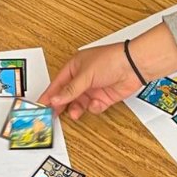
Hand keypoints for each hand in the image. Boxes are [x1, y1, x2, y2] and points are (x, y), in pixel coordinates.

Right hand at [41, 22, 176, 119]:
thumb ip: (70, 90)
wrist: (134, 66)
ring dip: (76, 109)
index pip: (57, 83)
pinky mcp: (105, 97)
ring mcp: (94, 88)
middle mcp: (83, 78)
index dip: (49, 95)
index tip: (41, 106)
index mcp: (75, 67)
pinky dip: (94, 107)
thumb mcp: (85, 75)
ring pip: (80, 103)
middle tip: (53, 116)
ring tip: (75, 113)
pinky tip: (97, 103)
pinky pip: (94, 107)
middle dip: (62, 105)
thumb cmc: (111, 60)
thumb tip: (55, 99)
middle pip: (67, 95)